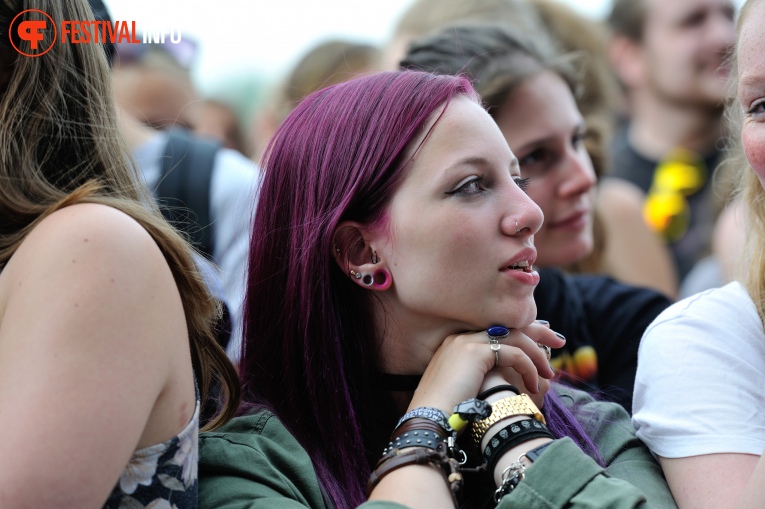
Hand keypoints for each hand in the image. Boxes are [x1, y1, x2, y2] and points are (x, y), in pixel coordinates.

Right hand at [408, 325, 563, 414]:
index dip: (521, 332)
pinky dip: (529, 368)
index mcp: (458, 342)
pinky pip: (514, 354)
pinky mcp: (477, 352)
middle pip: (508, 325)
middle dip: (538, 330)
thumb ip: (481, 375)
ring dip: (538, 354)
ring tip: (550, 372)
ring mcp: (468, 341)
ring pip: (515, 337)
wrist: (429, 417)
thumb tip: (506, 377)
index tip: (540, 342)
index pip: (497, 329)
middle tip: (558, 341)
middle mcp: (462, 336)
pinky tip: (534, 386)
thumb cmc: (446, 411)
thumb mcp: (464, 387)